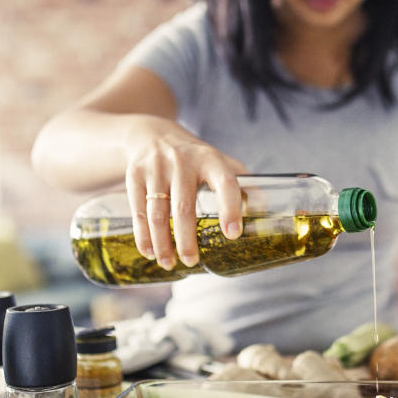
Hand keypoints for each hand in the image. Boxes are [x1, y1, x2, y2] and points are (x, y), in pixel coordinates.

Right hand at [124, 116, 247, 269]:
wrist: (152, 134)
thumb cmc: (194, 157)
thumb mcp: (220, 162)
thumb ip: (243, 184)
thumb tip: (262, 210)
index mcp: (210, 160)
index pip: (225, 183)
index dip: (230, 208)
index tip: (232, 235)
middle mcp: (182, 162)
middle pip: (184, 207)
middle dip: (187, 239)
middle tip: (192, 261)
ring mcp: (156, 168)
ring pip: (158, 212)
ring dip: (162, 242)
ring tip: (169, 263)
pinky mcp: (135, 175)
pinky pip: (138, 210)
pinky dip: (143, 234)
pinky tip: (149, 251)